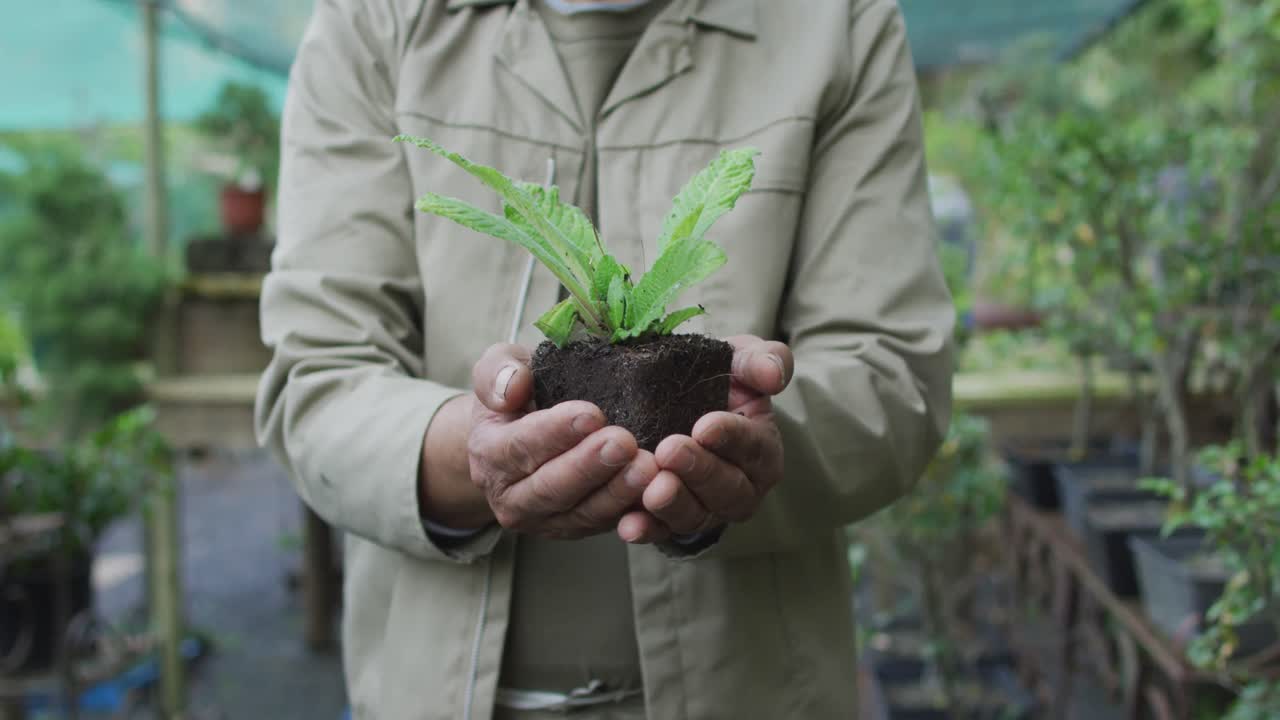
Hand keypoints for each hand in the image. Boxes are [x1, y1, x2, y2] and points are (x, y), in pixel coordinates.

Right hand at [465, 343, 659, 539]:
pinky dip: (631, 512)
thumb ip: (498, 372)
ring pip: (581, 512)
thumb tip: (513, 388)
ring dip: (616, 493)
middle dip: (590, 466)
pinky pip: (604, 526)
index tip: (591, 414)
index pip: (520, 446)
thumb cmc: (516, 399)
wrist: (515, 438)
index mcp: (489, 453)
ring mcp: (543, 519)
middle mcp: (510, 496)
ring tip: (647, 467)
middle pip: (551, 487)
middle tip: (624, 443)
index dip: (555, 432)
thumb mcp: (498, 370)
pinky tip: (655, 492)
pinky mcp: (574, 528)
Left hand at [616, 335, 792, 543]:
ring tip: (652, 490)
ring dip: (674, 504)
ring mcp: (707, 509)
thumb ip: (760, 360)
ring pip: (697, 515)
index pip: (754, 446)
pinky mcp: (673, 522)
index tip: (704, 426)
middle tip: (670, 451)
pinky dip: (647, 529)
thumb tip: (775, 376)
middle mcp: (742, 487)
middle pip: (728, 488)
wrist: (673, 400)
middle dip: (699, 471)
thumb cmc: (715, 381)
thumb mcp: (739, 360)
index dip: (731, 437)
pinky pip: (662, 531)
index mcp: (762, 449)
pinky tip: (629, 525)